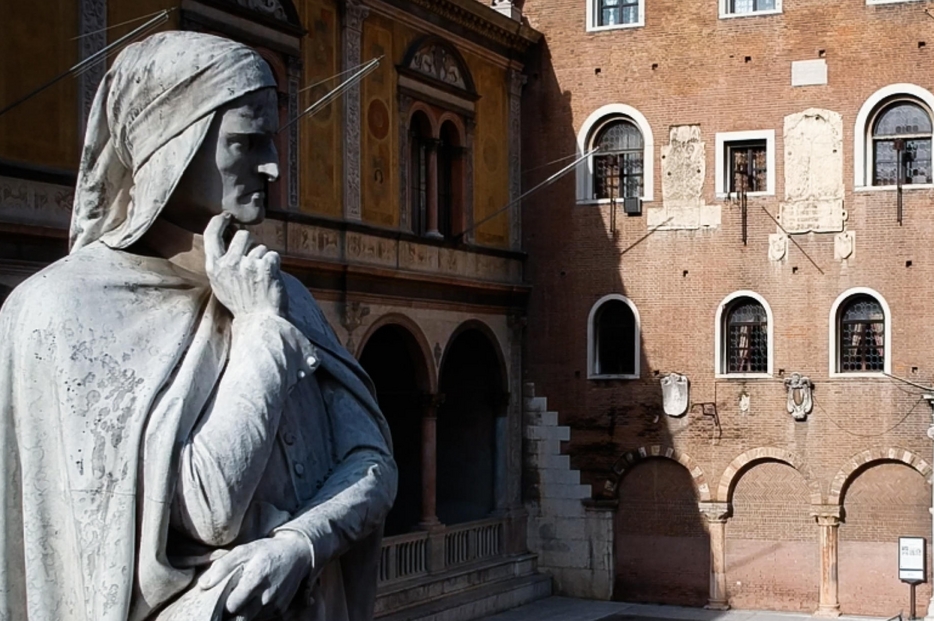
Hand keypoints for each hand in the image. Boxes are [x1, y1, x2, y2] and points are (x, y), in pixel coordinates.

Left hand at [199, 532, 313, 619]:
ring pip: (250, 619)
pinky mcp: (281, 609)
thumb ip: (222, 566)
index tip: (218, 599)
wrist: (298, 554)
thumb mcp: (244, 550)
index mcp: (255, 579)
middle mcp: (267, 595)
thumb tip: (203, 585)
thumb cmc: (267, 551)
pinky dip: (254, 612)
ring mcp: (275, 604)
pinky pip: (262, 618)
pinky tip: (254, 600)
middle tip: (225, 605)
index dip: (221, 605)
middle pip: (240, 618)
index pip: (231, 606)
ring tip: (240, 600)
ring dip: (242, 613)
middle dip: (229, 614)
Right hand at [204, 214, 284, 317]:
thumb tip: (226, 237)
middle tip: (253, 266)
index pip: (211, 234)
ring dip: (263, 260)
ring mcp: (248, 265)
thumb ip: (221, 263)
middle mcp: (229, 263)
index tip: (227, 217)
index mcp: (214, 267)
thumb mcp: (221, 284)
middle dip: (251, 245)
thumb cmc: (242, 304)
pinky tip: (270, 280)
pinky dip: (275, 266)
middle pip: (243, 235)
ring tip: (260, 280)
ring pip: (261, 247)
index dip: (219, 222)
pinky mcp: (266, 267)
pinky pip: (273, 255)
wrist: (259, 322)